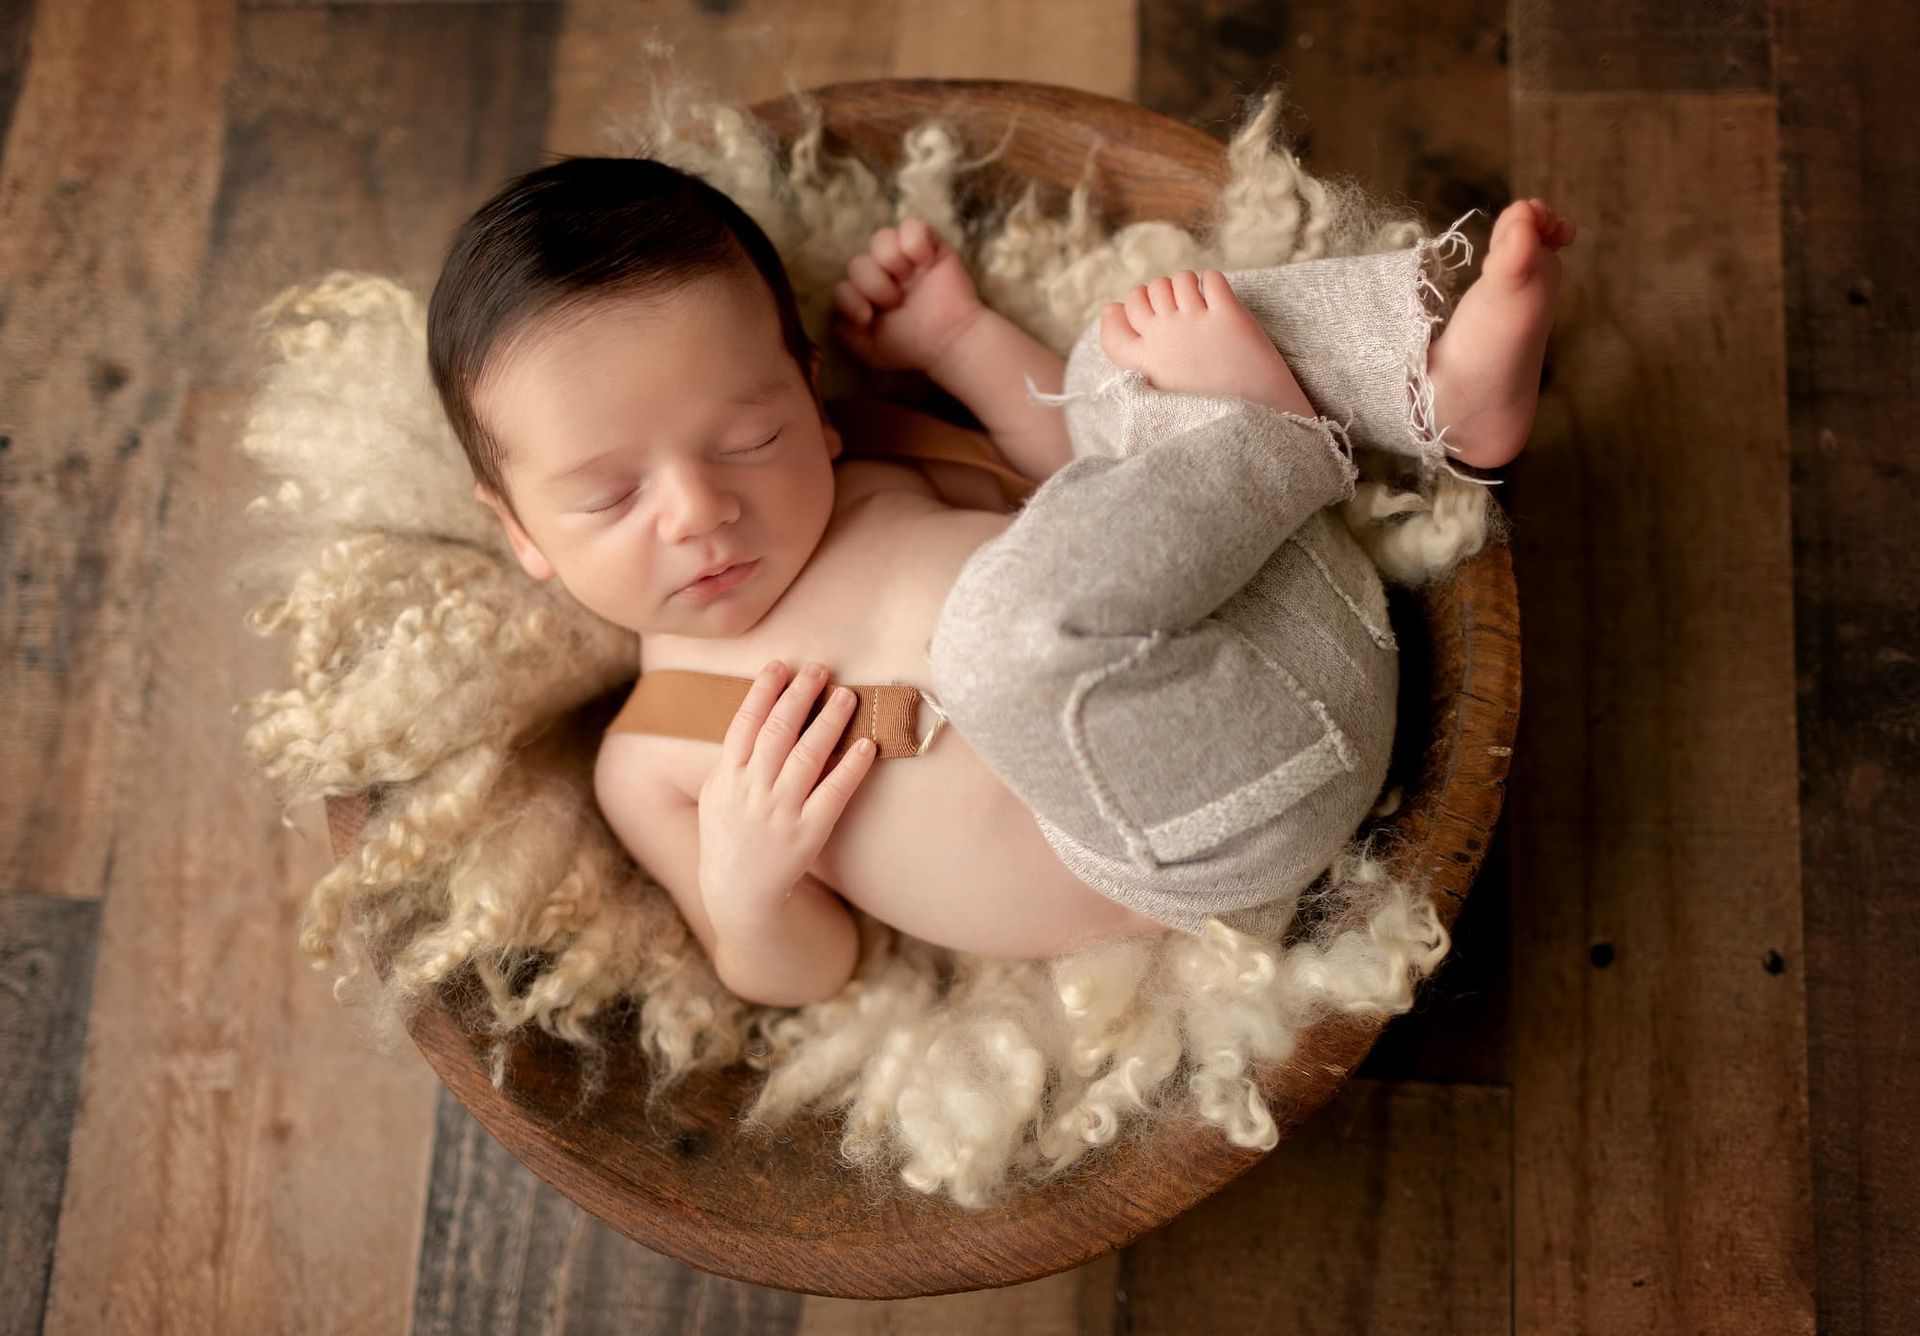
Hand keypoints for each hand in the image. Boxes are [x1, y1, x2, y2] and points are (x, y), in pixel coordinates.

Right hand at [697, 659, 876, 929]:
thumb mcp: (714, 795)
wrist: (738, 893)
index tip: (780, 665)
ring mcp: (781, 812)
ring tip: (846, 696)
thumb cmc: (727, 837)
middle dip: (799, 696)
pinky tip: (866, 745)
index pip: (745, 723)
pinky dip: (850, 767)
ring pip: (808, 756)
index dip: (763, 691)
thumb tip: (753, 715)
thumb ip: (731, 758)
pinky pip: (833, 794)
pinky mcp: (808, 833)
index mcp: (727, 777)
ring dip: (829, 722)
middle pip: (778, 732)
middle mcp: (752, 791)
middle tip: (819, 669)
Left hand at [832, 218, 983, 372]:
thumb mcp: (871, 350)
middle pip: (858, 262)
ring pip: (881, 238)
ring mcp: (904, 257)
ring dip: (893, 263)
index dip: (851, 300)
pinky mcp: (930, 244)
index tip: (868, 318)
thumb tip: (836, 314)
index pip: (841, 286)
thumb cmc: (913, 346)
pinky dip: (915, 243)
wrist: (950, 342)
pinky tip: (925, 263)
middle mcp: (881, 273)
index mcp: (865, 295)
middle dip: (874, 285)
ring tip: (910, 280)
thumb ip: (845, 333)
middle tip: (896, 302)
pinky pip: (911, 226)